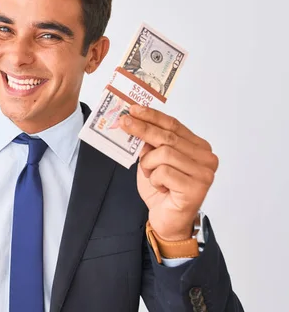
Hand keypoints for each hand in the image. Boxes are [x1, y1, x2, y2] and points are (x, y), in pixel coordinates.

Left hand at [120, 105, 218, 240]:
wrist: (168, 221)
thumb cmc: (163, 190)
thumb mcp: (152, 161)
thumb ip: (150, 144)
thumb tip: (134, 122)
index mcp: (199, 147)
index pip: (174, 125)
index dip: (153, 115)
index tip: (134, 108)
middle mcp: (206, 158)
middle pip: (168, 136)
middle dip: (142, 129)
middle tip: (124, 122)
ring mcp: (204, 173)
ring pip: (165, 153)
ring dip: (149, 164)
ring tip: (151, 176)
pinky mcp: (197, 187)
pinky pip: (165, 172)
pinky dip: (155, 179)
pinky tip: (161, 188)